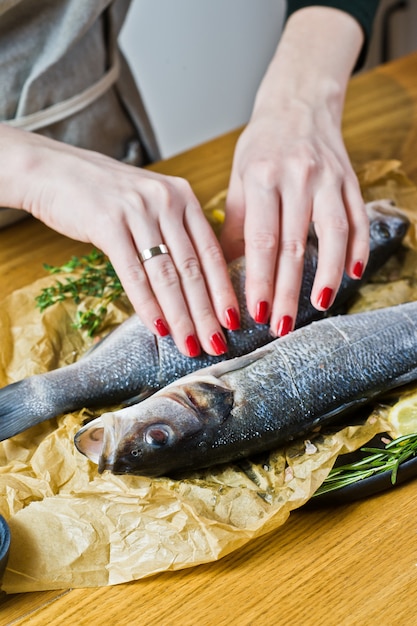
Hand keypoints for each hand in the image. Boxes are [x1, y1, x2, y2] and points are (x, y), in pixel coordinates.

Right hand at [0, 126, 239, 356]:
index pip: (211, 252)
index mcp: (183, 197)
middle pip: (192, 268)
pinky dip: (146, 303)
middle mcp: (166, 200)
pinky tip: (157, 327)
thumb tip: (196, 283)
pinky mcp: (108, 223)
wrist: (53, 171)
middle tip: (217, 345)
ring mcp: (137, 210)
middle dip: (206, 312)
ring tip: (190, 344)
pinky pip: (133, 273)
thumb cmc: (105, 195)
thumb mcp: (149, 204)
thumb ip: (174, 233)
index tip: (233, 321)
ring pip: (166, 274)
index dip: (224, 290)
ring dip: (180, 316)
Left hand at [220, 6, 368, 335]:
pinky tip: (351, 274)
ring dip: (327, 275)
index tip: (254, 313)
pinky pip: (358, 219)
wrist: (298, 104)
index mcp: (262, 177)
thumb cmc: (262, 146)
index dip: (259, 280)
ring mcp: (328, 178)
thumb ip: (236, 224)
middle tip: (281, 326)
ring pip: (333, 234)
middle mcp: (298, 177)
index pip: (261, 240)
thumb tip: (225, 272)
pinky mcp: (350, 180)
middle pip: (294, 245)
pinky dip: (357, 248)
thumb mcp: (239, 178)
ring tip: (319, 305)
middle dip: (287, 291)